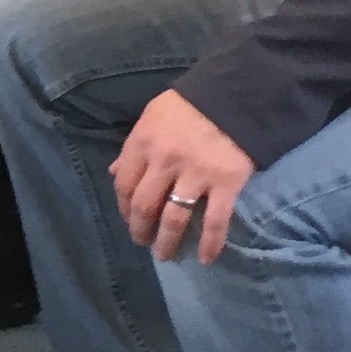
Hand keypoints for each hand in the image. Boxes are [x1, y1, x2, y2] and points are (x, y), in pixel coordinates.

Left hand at [111, 88, 256, 262]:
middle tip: (143, 242)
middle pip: (144, 205)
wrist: (237, 93)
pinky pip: (215, 220)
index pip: (123, 184)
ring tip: (165, 254)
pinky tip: (205, 258)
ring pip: (174, 218)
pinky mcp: (226, 182)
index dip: (123, 207)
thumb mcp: (153, 117)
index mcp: (143, 143)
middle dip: (140, 229)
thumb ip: (134, 146)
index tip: (129, 219)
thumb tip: (114, 172)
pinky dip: (210, 243)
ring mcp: (195, 173)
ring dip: (167, 241)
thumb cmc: (191, 104)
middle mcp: (164, 161)